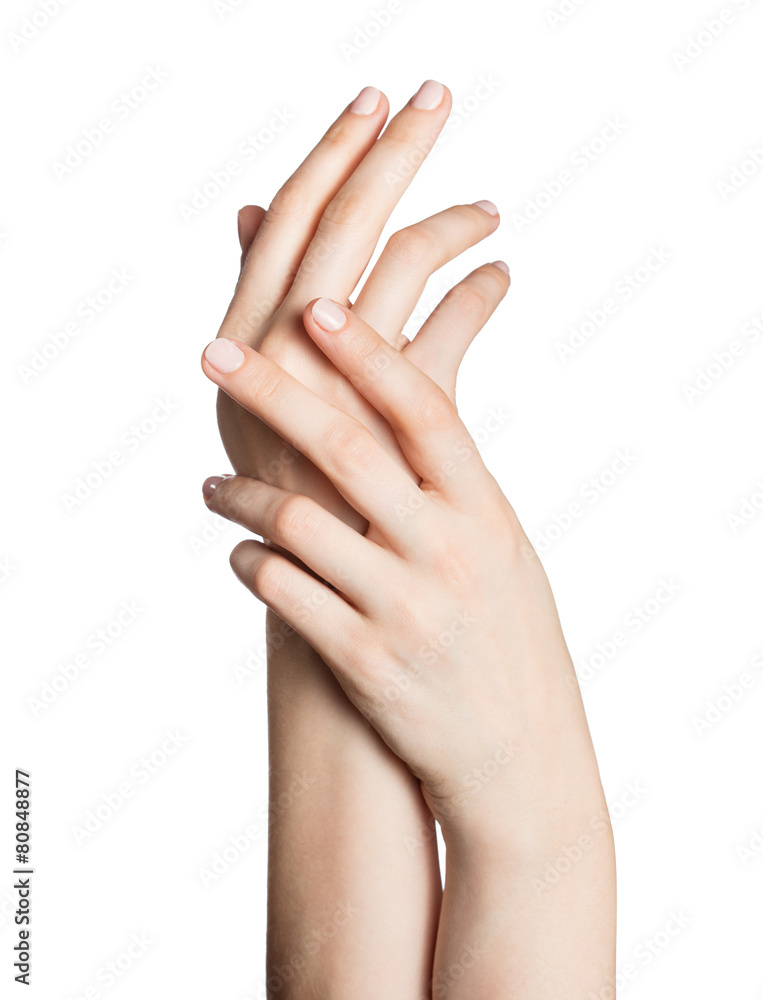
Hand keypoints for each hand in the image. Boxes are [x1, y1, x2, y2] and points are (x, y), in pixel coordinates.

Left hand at [201, 300, 606, 847]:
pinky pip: (284, 593)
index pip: (423, 409)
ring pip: (297, 523)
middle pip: (346, 448)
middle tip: (212, 352)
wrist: (519, 755)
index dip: (368, 352)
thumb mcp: (501, 549)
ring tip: (210, 486)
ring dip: (239, 495)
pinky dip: (249, 563)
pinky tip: (238, 553)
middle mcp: (446, 550)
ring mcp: (404, 607)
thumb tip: (403, 407)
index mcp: (485, 511)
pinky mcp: (365, 661)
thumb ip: (453, 483)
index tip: (313, 305)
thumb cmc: (505, 636)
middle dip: (272, 390)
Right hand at [213, 81, 507, 529]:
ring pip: (400, 263)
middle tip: (432, 94)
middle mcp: (285, 355)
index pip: (289, 223)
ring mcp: (344, 387)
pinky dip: (480, 291)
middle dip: (390, 150)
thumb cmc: (294, 488)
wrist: (327, 595)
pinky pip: (452, 328)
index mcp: (244, 343)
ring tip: (488, 210)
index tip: (373, 101)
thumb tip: (253, 211)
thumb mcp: (258, 395)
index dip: (332, 154)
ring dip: (448, 220)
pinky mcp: (402, 424)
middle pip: (343, 223)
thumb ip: (260, 300)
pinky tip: (500, 275)